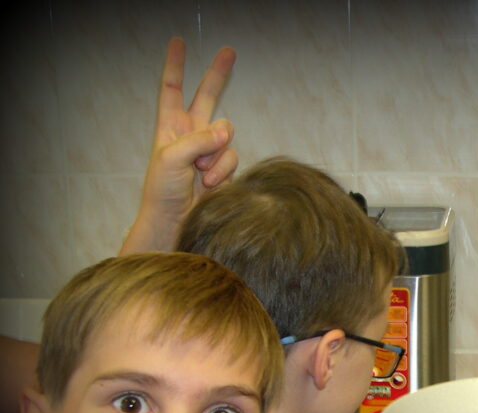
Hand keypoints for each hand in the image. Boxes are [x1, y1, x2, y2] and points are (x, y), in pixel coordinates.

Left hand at [120, 37, 237, 254]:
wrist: (174, 222)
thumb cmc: (162, 190)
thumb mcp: (172, 157)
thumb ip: (199, 139)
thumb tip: (226, 131)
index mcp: (171, 126)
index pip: (172, 89)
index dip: (175, 65)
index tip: (178, 42)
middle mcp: (192, 134)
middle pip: (207, 97)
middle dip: (218, 74)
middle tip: (229, 51)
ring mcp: (209, 152)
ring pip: (226, 136)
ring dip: (216, 156)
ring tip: (199, 175)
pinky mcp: (223, 169)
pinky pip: (232, 158)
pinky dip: (222, 171)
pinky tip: (209, 186)